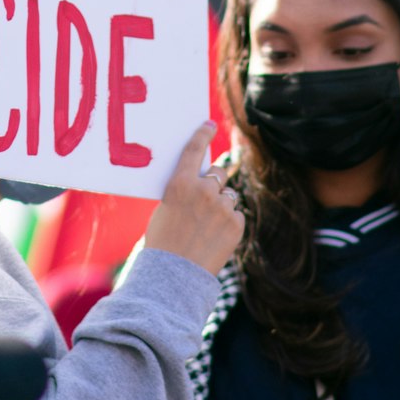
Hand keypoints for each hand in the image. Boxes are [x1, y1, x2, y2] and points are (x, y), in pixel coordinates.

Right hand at [144, 122, 244, 274]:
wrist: (174, 275)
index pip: (195, 149)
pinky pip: (236, 215)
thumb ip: (184, 191)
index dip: (202, 134)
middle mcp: (204, 190)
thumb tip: (201, 183)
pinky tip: (215, 237)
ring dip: (222, 204)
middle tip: (208, 197)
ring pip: (229, 196)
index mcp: (180, 183)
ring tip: (207, 227)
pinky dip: (228, 223)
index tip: (208, 125)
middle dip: (215, 181)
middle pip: (219, 173)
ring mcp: (222, 207)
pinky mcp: (236, 224)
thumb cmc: (163, 242)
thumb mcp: (166, 208)